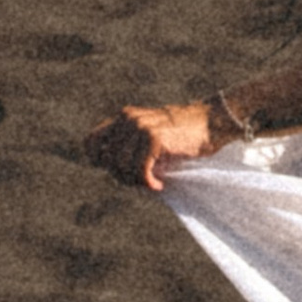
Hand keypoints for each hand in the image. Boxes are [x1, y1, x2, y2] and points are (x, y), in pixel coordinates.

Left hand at [82, 99, 216, 191]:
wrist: (210, 122)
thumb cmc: (182, 134)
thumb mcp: (151, 134)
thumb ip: (131, 144)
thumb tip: (111, 169)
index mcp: (124, 117)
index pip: (91, 141)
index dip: (97, 161)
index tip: (116, 171)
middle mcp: (128, 119)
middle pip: (108, 160)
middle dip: (122, 176)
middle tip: (142, 181)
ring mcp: (140, 127)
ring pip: (122, 167)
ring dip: (137, 181)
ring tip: (152, 182)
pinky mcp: (154, 138)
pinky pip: (140, 170)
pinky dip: (148, 183)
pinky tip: (158, 185)